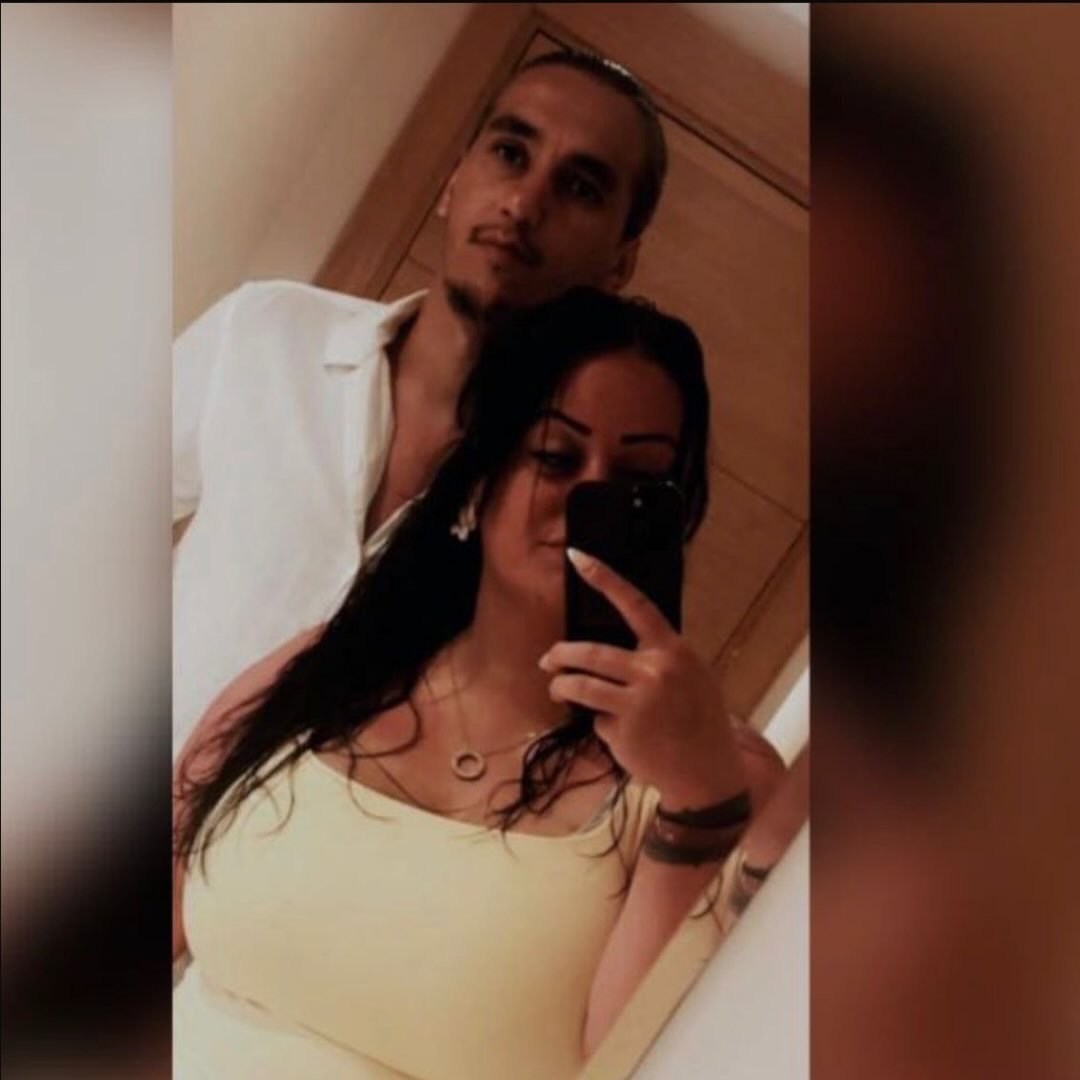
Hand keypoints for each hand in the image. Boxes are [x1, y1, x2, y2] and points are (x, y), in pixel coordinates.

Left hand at [539, 548, 743, 806]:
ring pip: (581, 685)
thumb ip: (658, 658)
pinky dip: (600, 724)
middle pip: (590, 653)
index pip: (635, 604)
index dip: (605, 579)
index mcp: (673, 650)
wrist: (707, 771)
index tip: (577, 557)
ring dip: (561, 687)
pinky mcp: (623, 729)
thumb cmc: (697, 720)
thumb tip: (614, 648)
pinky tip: (621, 735)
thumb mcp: (690, 677)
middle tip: (548, 660)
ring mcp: (638, 701)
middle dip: (561, 656)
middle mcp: (655, 670)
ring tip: (557, 689)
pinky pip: (596, 719)